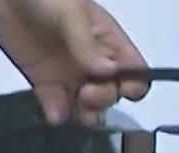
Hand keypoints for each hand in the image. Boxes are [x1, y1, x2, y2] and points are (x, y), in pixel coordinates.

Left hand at [0, 0, 148, 125]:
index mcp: (107, 42)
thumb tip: (108, 72)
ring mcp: (69, 75)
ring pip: (88, 106)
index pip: (134, 71)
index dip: (134, 85)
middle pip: (112, 93)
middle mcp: (93, 62)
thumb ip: (87, 43)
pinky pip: (56, 106)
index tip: (121, 88)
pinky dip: (57, 114)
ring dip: (86, 114)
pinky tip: (54, 113)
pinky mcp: (44, 83)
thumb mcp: (70, 12)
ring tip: (75, 108)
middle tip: (87, 93)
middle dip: (104, 99)